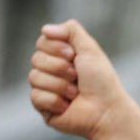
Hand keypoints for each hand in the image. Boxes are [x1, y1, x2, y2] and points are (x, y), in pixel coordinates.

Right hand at [27, 20, 131, 139]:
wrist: (106, 110)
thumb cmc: (102, 81)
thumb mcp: (90, 49)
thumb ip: (71, 31)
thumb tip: (45, 28)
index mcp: (61, 56)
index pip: (42, 42)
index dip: (56, 48)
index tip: (73, 56)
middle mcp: (51, 70)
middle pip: (35, 59)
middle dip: (59, 68)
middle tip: (76, 76)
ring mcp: (45, 88)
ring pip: (34, 77)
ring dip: (59, 85)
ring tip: (75, 93)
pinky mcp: (43, 107)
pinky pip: (35, 97)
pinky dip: (55, 101)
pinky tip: (67, 106)